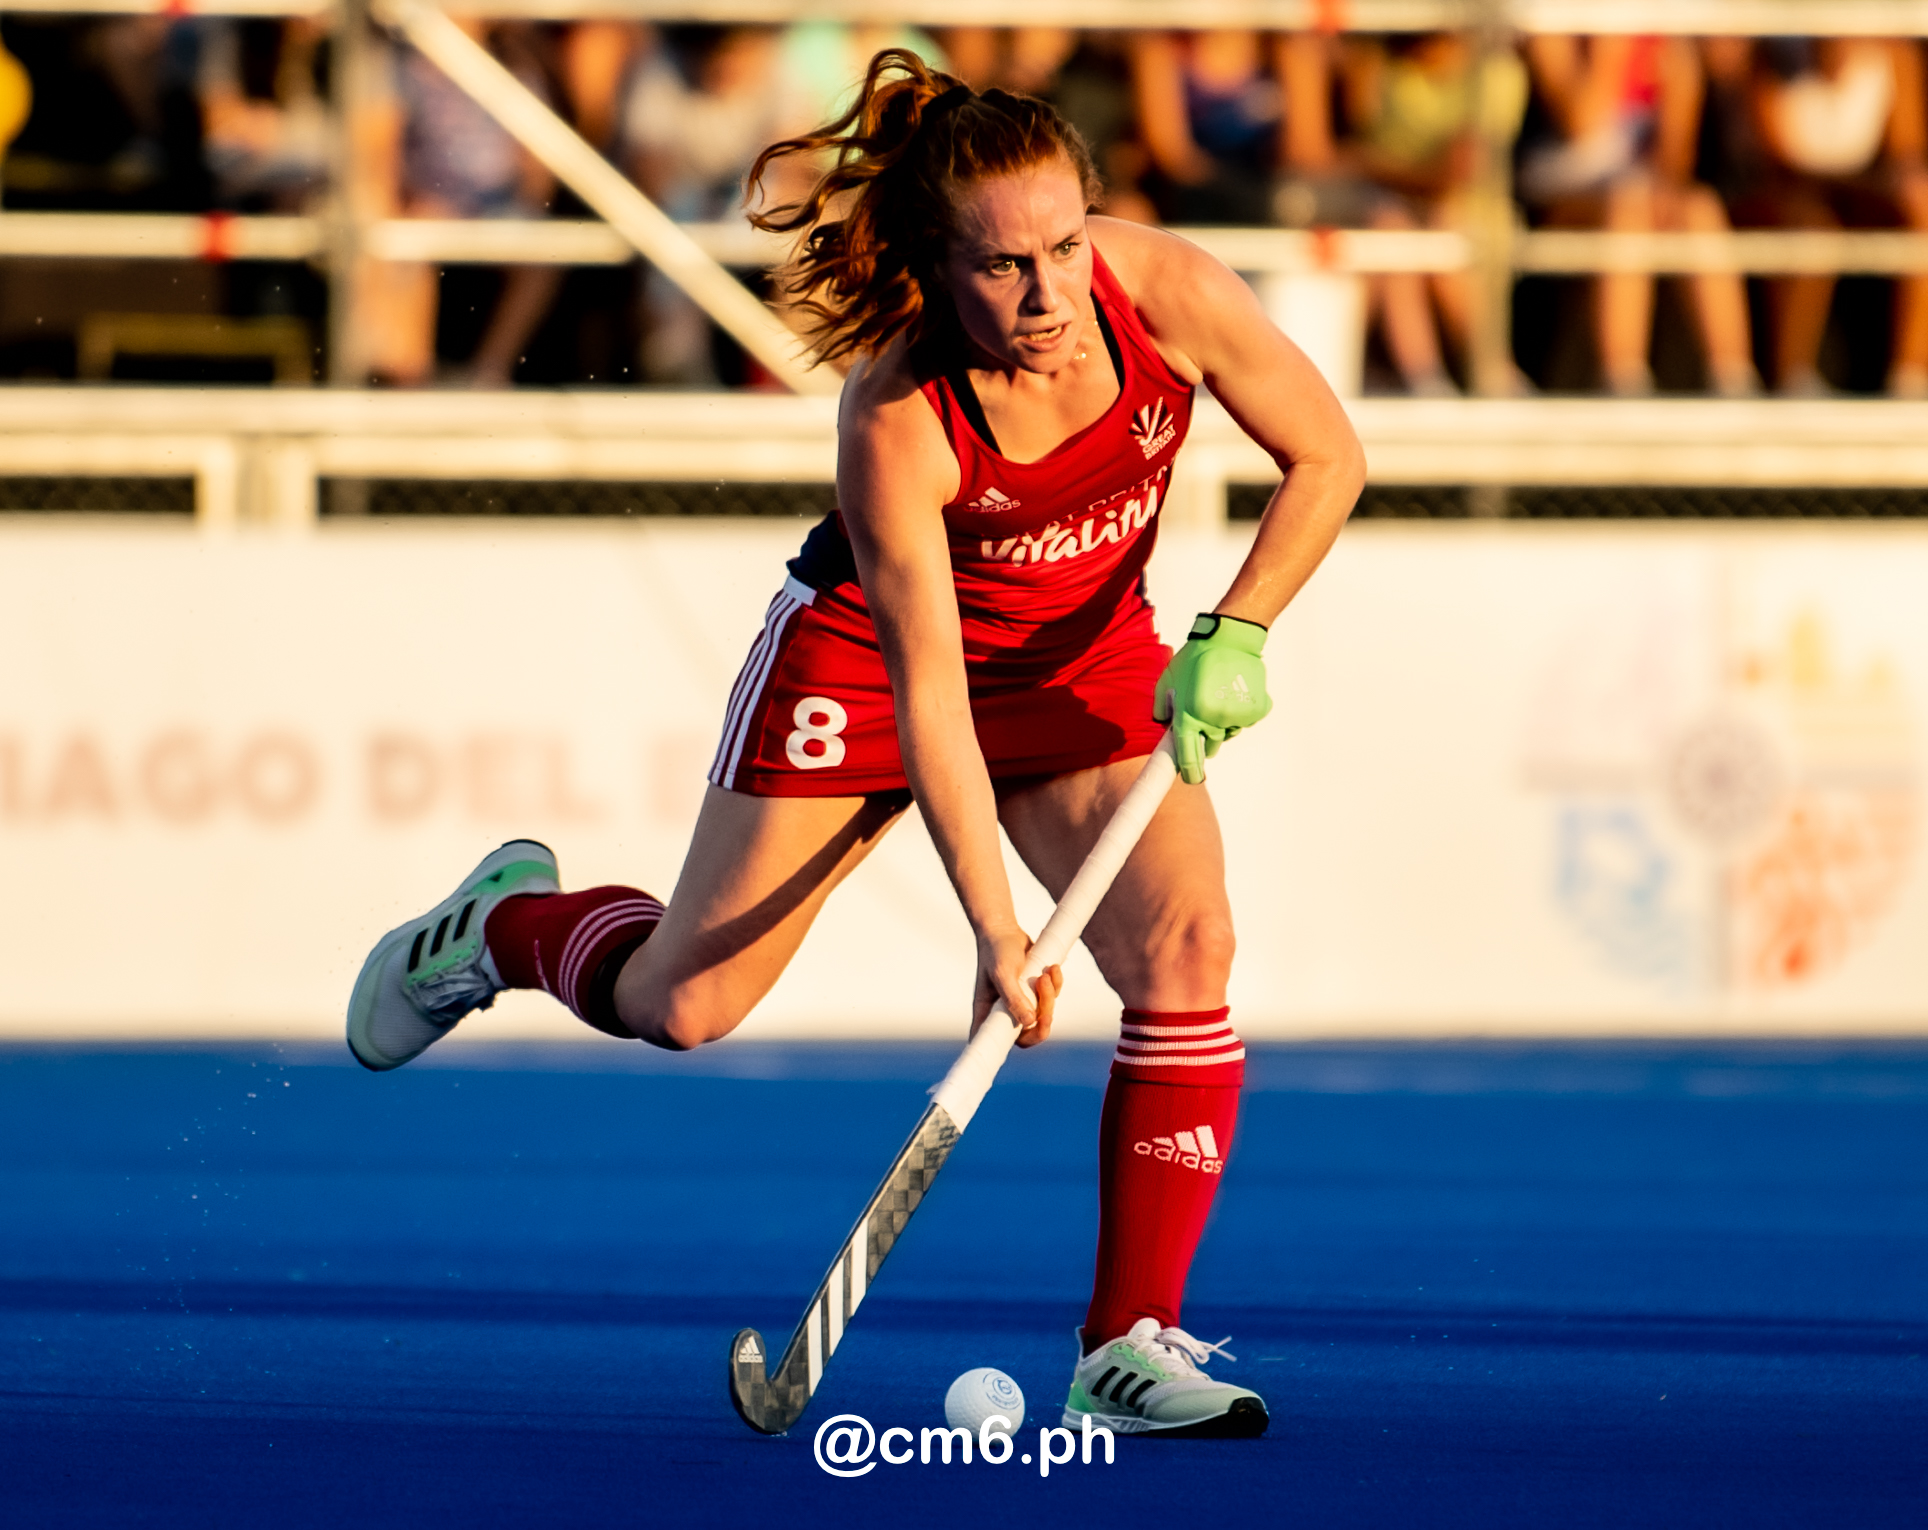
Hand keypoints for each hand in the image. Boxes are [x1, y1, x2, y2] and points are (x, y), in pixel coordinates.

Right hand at [971, 924, 1063, 1049]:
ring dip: (1050, 996)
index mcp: (988, 1013)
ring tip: (1046, 973)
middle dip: (1043, 1020)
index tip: (1019, 1043)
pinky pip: (1052, 997)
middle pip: (1028, 1033)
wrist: (1004, 930)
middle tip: (1048, 1009)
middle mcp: (1004, 1012)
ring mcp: (1021, 1003)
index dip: (1009, 1049)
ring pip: (1043, 1014)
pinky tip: (1052, 968)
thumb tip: (1029, 1022)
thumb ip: (1014, 998)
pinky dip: (1056, 984)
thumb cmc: (996, 951)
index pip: (995, 1042)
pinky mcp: (1035, 992)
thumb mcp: (1003, 973)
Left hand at [1153, 613, 1272, 784]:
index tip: (1192, 779)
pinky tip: (1234, 691)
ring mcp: (1236, 716)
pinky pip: (1244, 721)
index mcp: (1189, 715)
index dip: (1189, 772)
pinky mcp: (1255, 710)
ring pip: (1228, 733)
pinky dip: (1240, 712)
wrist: (1230, 640)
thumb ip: (1161, 708)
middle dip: (1206, 737)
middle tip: (1203, 712)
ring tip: (1219, 694)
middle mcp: (1213, 720)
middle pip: (1210, 745)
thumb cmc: (1194, 658)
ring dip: (1222, 723)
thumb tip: (1166, 728)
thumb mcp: (1167, 680)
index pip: (1188, 755)